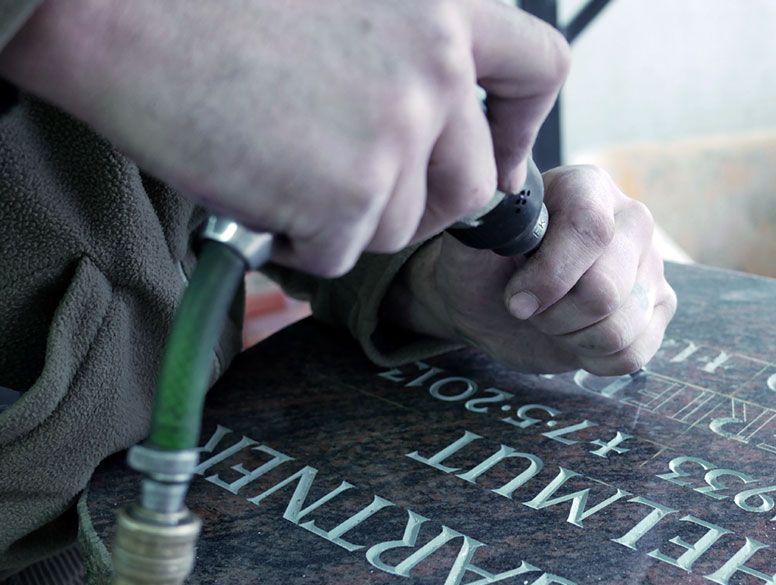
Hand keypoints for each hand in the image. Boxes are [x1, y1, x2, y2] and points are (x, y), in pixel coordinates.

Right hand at [0, 0, 568, 275]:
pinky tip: (257, 197)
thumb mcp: (344, 3)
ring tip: (279, 175)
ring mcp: (398, 131)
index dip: (520, 127)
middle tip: (362, 204)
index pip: (538, 69)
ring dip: (346, 221)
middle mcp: (436, 67)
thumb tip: (429, 123)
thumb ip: (402, 51)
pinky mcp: (352, 192)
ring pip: (401, 224)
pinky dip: (300, 245)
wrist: (123, 13)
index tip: (493, 161)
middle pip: (469, 183)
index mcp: (439, 8)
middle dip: (421, 209)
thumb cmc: (213, 3)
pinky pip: (343, 254)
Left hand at [387, 166, 676, 374]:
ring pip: (621, 327)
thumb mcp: (473, 243)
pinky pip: (635, 352)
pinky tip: (575, 337)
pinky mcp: (658, 307)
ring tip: (553, 318)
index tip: (516, 300)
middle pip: (606, 289)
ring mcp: (652, 265)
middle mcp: (631, 220)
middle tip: (529, 307)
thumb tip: (501, 217)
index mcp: (587, 188)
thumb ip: (488, 226)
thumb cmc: (483, 268)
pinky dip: (594, 358)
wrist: (495, 305)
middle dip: (555, 315)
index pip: (590, 230)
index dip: (550, 277)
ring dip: (572, 337)